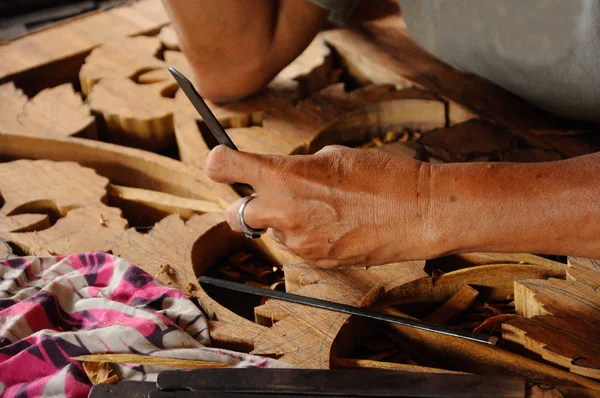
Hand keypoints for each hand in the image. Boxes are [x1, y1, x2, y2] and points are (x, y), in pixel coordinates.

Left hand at [205, 145, 437, 267]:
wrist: (418, 213)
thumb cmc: (383, 175)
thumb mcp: (333, 156)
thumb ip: (297, 168)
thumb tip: (283, 177)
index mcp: (285, 177)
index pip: (224, 166)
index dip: (219, 162)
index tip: (223, 162)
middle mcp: (283, 213)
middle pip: (235, 215)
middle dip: (244, 205)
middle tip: (265, 196)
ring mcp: (300, 243)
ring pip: (271, 232)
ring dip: (283, 221)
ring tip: (322, 208)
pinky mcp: (317, 261)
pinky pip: (298, 246)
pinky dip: (306, 236)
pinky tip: (335, 224)